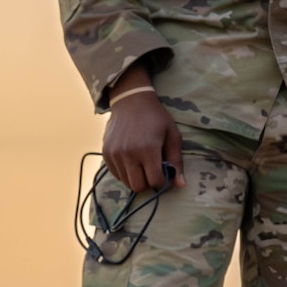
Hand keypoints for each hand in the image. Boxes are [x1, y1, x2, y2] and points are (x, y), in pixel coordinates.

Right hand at [103, 69, 181, 192]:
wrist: (131, 101)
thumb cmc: (156, 118)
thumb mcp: (173, 136)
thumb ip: (176, 161)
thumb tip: (180, 185)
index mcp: (148, 150)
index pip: (155, 181)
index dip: (162, 181)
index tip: (165, 173)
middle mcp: (128, 154)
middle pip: (138, 186)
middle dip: (149, 183)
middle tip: (154, 171)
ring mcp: (115, 154)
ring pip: (126, 182)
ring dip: (137, 178)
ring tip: (143, 164)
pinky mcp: (106, 153)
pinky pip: (116, 174)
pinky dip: (125, 173)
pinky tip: (132, 161)